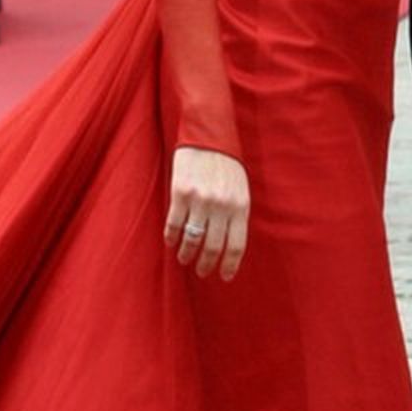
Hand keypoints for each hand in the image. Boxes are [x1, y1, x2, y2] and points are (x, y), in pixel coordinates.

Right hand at [165, 147, 248, 280]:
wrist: (208, 134)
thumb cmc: (226, 164)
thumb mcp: (240, 188)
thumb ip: (236, 214)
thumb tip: (229, 244)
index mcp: (240, 206)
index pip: (237, 245)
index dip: (230, 265)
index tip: (223, 276)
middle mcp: (222, 206)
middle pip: (213, 247)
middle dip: (206, 264)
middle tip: (201, 271)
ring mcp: (201, 200)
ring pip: (192, 239)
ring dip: (187, 254)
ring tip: (184, 259)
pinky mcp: (181, 193)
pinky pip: (175, 224)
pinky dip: (172, 237)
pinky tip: (171, 242)